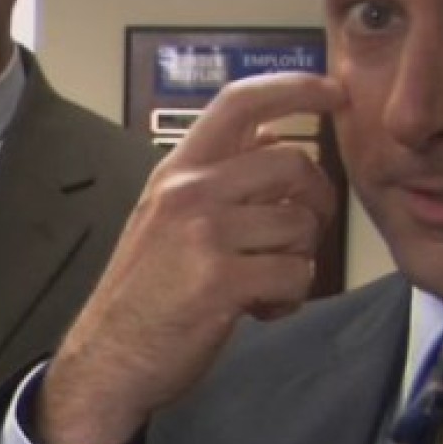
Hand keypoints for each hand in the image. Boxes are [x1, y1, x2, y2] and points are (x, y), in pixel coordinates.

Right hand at [34, 71, 345, 443]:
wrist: (109, 356)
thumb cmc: (143, 291)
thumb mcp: (165, 216)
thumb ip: (215, 176)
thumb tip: (274, 137)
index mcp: (175, 171)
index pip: (239, 103)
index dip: (295, 87)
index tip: (333, 93)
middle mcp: (188, 192)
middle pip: (292, 162)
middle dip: (316, 201)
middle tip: (301, 233)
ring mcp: (203, 234)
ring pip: (300, 225)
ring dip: (298, 259)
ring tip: (265, 283)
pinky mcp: (221, 280)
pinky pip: (296, 274)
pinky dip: (289, 298)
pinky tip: (258, 309)